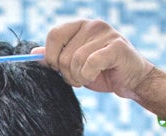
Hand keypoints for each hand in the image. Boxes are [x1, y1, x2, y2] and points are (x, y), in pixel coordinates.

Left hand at [39, 20, 153, 98]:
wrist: (131, 81)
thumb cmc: (102, 72)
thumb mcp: (74, 65)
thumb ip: (56, 57)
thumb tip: (34, 53)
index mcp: (80, 25)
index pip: (53, 35)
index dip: (51, 57)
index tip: (58, 69)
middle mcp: (93, 25)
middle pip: (63, 54)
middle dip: (67, 74)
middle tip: (79, 77)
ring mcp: (106, 33)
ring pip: (75, 61)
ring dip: (79, 78)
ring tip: (88, 78)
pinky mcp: (117, 46)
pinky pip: (90, 64)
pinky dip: (89, 76)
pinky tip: (96, 76)